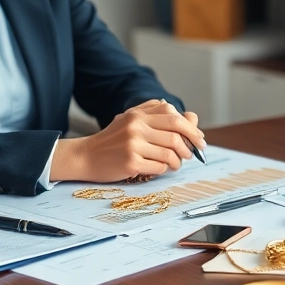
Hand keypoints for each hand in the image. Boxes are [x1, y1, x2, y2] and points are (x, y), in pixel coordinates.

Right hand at [52, 99, 204, 181]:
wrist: (86, 156)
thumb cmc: (113, 140)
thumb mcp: (133, 121)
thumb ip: (160, 116)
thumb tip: (192, 118)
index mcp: (138, 114)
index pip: (173, 116)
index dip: (191, 128)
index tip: (198, 139)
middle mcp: (136, 127)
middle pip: (175, 134)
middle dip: (189, 145)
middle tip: (192, 153)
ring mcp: (133, 145)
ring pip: (170, 153)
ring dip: (178, 161)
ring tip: (175, 164)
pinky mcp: (130, 163)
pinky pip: (159, 167)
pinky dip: (165, 170)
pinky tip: (160, 169)